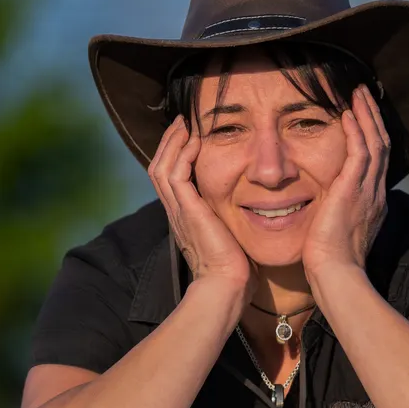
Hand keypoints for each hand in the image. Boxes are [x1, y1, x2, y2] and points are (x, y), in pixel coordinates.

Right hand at [147, 115, 251, 297]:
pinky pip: (175, 174)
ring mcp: (179, 211)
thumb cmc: (234, 270)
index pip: (170, 179)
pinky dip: (182, 155)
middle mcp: (177, 212)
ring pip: (162, 167)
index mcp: (185, 217)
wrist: (227, 286)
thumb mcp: (230, 238)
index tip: (189, 136)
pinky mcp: (187, 211)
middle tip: (182, 122)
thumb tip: (249, 213)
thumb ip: (231, 222)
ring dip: (173, 143)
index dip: (175, 156)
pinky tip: (195, 140)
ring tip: (184, 124)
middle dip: (170, 142)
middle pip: (159, 168)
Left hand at [302, 84, 388, 280]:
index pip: (376, 161)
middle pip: (381, 145)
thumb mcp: (336, 232)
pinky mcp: (354, 190)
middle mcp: (375, 193)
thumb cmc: (330, 263)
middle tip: (363, 95)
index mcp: (372, 203)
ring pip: (375, 142)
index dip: (371, 136)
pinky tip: (348, 113)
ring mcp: (368, 191)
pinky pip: (360, 151)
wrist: (336, 275)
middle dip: (373, 118)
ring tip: (358, 94)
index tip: (362, 117)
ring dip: (367, 115)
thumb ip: (335, 215)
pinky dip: (357, 130)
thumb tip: (324, 209)